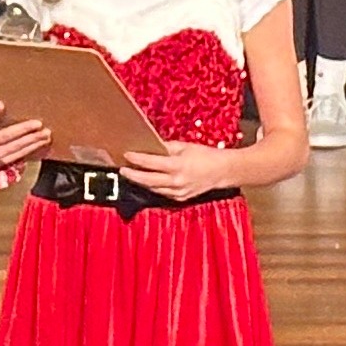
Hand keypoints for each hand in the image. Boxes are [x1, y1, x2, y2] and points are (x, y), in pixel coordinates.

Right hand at [0, 102, 49, 167]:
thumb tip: (10, 103)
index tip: (1, 104)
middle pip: (6, 136)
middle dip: (24, 129)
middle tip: (38, 123)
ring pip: (17, 146)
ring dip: (34, 140)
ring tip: (46, 133)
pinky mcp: (4, 162)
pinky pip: (21, 154)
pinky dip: (33, 147)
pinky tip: (43, 141)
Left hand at [120, 144, 242, 196]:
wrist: (222, 171)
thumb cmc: (205, 156)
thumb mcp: (185, 147)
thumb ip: (166, 148)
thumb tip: (150, 147)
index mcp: (179, 166)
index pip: (152, 163)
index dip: (137, 159)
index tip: (127, 155)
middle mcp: (177, 181)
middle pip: (148, 180)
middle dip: (133, 175)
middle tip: (122, 170)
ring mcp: (178, 192)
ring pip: (153, 188)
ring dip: (141, 181)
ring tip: (131, 174)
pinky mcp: (180, 198)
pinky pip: (162, 193)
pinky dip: (153, 187)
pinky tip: (146, 181)